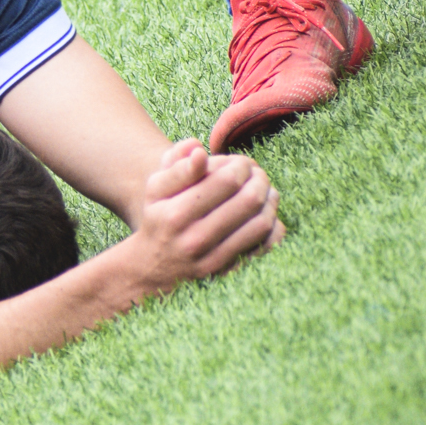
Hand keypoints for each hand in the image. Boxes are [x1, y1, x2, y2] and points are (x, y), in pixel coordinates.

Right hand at [129, 140, 281, 289]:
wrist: (152, 270)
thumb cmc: (159, 219)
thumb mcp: (156, 190)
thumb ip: (176, 164)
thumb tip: (200, 150)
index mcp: (175, 213)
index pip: (226, 180)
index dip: (241, 164)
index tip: (239, 162)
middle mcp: (195, 239)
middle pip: (249, 199)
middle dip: (260, 179)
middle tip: (256, 174)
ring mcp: (214, 260)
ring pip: (261, 222)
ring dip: (270, 200)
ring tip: (264, 190)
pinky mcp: (229, 273)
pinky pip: (265, 246)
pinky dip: (273, 226)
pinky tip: (265, 215)